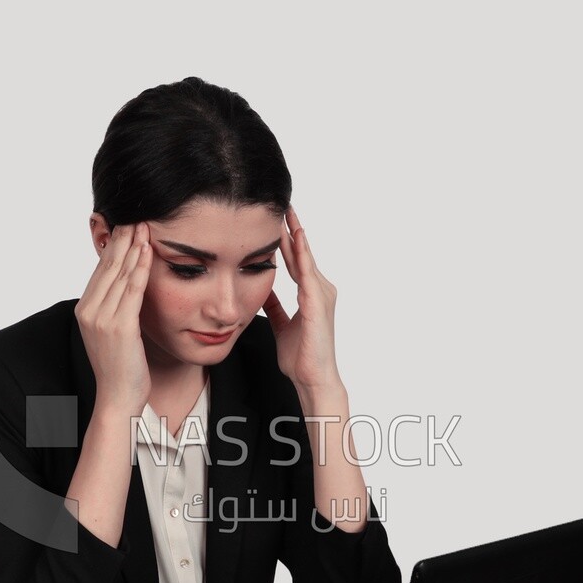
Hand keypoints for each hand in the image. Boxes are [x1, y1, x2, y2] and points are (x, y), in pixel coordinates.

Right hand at [75, 222, 152, 412]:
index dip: (114, 246)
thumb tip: (128, 285)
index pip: (101, 270)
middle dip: (123, 239)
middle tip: (136, 215)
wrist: (119, 398)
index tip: (126, 225)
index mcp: (85, 310)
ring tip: (144, 226)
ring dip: (133, 247)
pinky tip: (148, 252)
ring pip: (120, 275)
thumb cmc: (121, 367)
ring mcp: (102, 319)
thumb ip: (116, 308)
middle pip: (108, 267)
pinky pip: (132, 291)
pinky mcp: (119, 327)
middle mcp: (89, 311)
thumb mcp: (114, 332)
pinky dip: (141, 269)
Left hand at [263, 206, 341, 392]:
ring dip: (295, 234)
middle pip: (301, 253)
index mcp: (310, 294)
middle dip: (291, 229)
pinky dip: (302, 254)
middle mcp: (319, 290)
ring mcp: (321, 294)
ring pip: (305, 257)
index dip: (285, 241)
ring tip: (287, 213)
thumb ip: (274, 306)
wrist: (312, 378)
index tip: (276, 221)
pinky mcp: (317, 302)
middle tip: (282, 205)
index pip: (294, 261)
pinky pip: (307, 272)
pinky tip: (296, 237)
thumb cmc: (300, 357)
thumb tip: (262, 291)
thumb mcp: (281, 324)